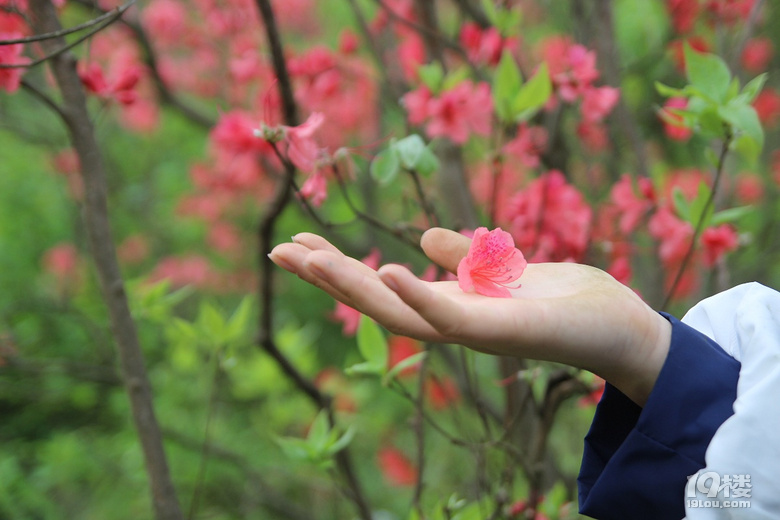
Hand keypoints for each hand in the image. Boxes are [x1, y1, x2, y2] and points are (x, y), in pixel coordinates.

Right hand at [269, 228, 670, 405]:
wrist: (622, 327)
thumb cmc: (563, 300)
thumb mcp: (503, 268)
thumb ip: (464, 257)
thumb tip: (424, 238)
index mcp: (449, 305)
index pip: (381, 286)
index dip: (338, 267)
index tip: (296, 241)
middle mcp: (453, 322)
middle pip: (376, 302)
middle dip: (327, 277)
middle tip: (278, 249)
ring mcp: (475, 331)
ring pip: (401, 313)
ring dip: (353, 285)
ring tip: (309, 257)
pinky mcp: (505, 331)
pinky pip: (453, 319)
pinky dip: (418, 296)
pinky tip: (386, 270)